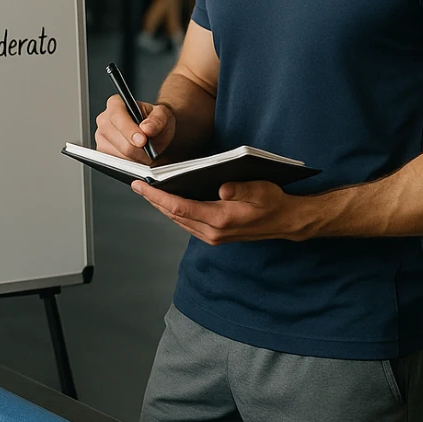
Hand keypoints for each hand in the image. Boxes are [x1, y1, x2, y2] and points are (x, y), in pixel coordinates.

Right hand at [94, 96, 175, 163]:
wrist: (154, 132)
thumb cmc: (155, 121)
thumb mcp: (163, 116)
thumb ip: (157, 120)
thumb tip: (146, 128)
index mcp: (116, 104)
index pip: (117, 116)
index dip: (129, 130)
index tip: (142, 141)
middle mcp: (104, 119)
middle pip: (117, 140)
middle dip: (137, 149)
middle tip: (150, 150)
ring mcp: (101, 136)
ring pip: (117, 154)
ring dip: (135, 157)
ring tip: (145, 152)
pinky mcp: (102, 151)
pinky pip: (115, 163)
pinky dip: (130, 163)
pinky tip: (137, 157)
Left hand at [130, 179, 306, 243]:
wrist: (285, 222)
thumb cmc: (273, 202)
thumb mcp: (260, 189)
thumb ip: (240, 188)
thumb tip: (221, 188)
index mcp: (221, 219)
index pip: (180, 207)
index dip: (158, 196)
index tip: (142, 185)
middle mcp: (213, 232)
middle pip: (174, 215)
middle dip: (153, 200)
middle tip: (136, 185)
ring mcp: (213, 236)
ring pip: (178, 221)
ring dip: (161, 207)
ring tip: (147, 191)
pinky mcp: (215, 236)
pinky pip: (187, 223)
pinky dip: (174, 211)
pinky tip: (167, 200)